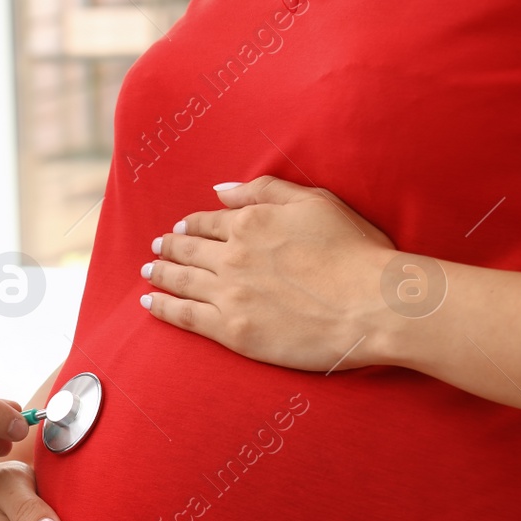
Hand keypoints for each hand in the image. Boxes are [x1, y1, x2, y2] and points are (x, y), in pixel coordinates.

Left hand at [141, 176, 397, 371]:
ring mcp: (228, 294)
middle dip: (168, 246)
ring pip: (180, 280)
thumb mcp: (316, 202)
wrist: (371, 304)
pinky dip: (161, 307)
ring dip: (160, 273)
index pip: (209, 222)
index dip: (191, 224)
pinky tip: (148, 303)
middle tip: (156, 247)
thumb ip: (265, 191)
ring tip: (148, 271)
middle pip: (188, 249)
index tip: (180, 228)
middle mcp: (232, 256)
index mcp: (251, 223)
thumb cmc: (355, 252)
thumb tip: (221, 190)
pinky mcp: (230, 330)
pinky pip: (183, 315)